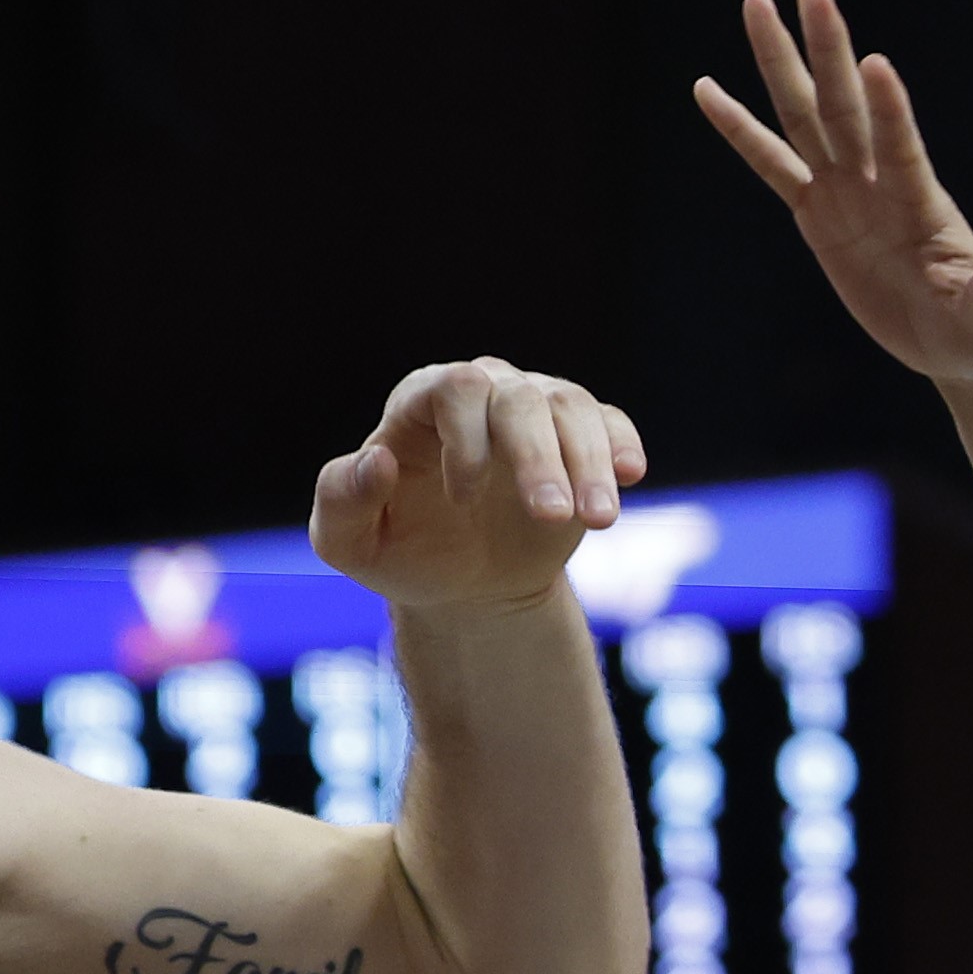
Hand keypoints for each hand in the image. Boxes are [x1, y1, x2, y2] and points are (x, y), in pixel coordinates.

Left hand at [309, 359, 643, 614]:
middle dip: (538, 457)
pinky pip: (609, 422)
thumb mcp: (350, 542)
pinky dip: (622, 445)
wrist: (467, 586)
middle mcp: (484, 394)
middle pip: (521, 399)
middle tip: (549, 516)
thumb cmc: (401, 553)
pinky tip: (630, 477)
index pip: (455, 387)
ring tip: (599, 520)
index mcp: (422, 405)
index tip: (462, 500)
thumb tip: (377, 462)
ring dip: (588, 462)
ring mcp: (536, 411)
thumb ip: (342, 499)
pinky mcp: (581, 438)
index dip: (466, 438)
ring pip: (571, 408)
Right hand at [693, 0, 972, 390]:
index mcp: (920, 202)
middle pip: (843, 106)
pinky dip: (740, 129)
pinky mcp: (816, 213)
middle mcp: (878, 181)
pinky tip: (708, 89)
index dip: (890, 110)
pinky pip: (771, 165)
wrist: (955, 340)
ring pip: (803, 115)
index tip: (876, 62)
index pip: (901, 148)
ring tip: (757, 4)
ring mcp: (845, 190)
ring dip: (781, 62)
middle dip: (828, 49)